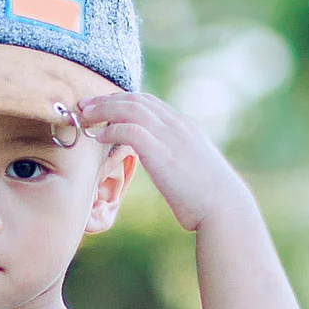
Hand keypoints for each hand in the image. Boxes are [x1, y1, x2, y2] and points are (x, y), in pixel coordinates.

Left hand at [77, 92, 251, 232]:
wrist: (224, 208)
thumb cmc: (207, 199)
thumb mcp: (190, 171)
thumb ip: (176, 161)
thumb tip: (166, 168)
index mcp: (184, 127)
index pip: (149, 102)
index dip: (122, 100)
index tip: (102, 106)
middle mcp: (178, 125)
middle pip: (137, 99)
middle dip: (107, 99)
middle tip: (84, 103)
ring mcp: (171, 136)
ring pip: (131, 108)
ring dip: (104, 109)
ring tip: (84, 114)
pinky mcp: (162, 152)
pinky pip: (130, 130)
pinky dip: (110, 129)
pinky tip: (97, 135)